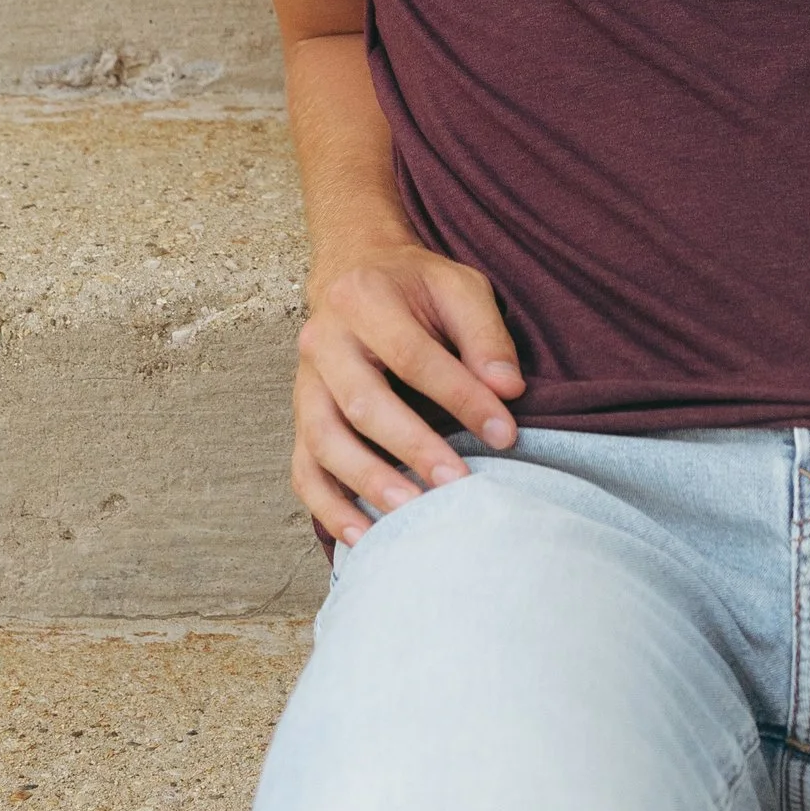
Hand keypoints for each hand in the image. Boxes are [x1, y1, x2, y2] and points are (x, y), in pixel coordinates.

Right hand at [294, 239, 524, 547]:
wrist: (356, 272)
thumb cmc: (416, 287)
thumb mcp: (459, 288)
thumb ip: (486, 335)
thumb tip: (508, 390)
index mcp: (363, 297)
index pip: (411, 356)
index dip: (459, 397)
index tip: (504, 432)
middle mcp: (323, 340)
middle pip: (361, 403)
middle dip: (413, 447)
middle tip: (459, 483)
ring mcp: (305, 383)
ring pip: (324, 441)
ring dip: (369, 483)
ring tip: (413, 515)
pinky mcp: (301, 419)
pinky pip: (304, 470)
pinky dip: (330, 508)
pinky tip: (365, 537)